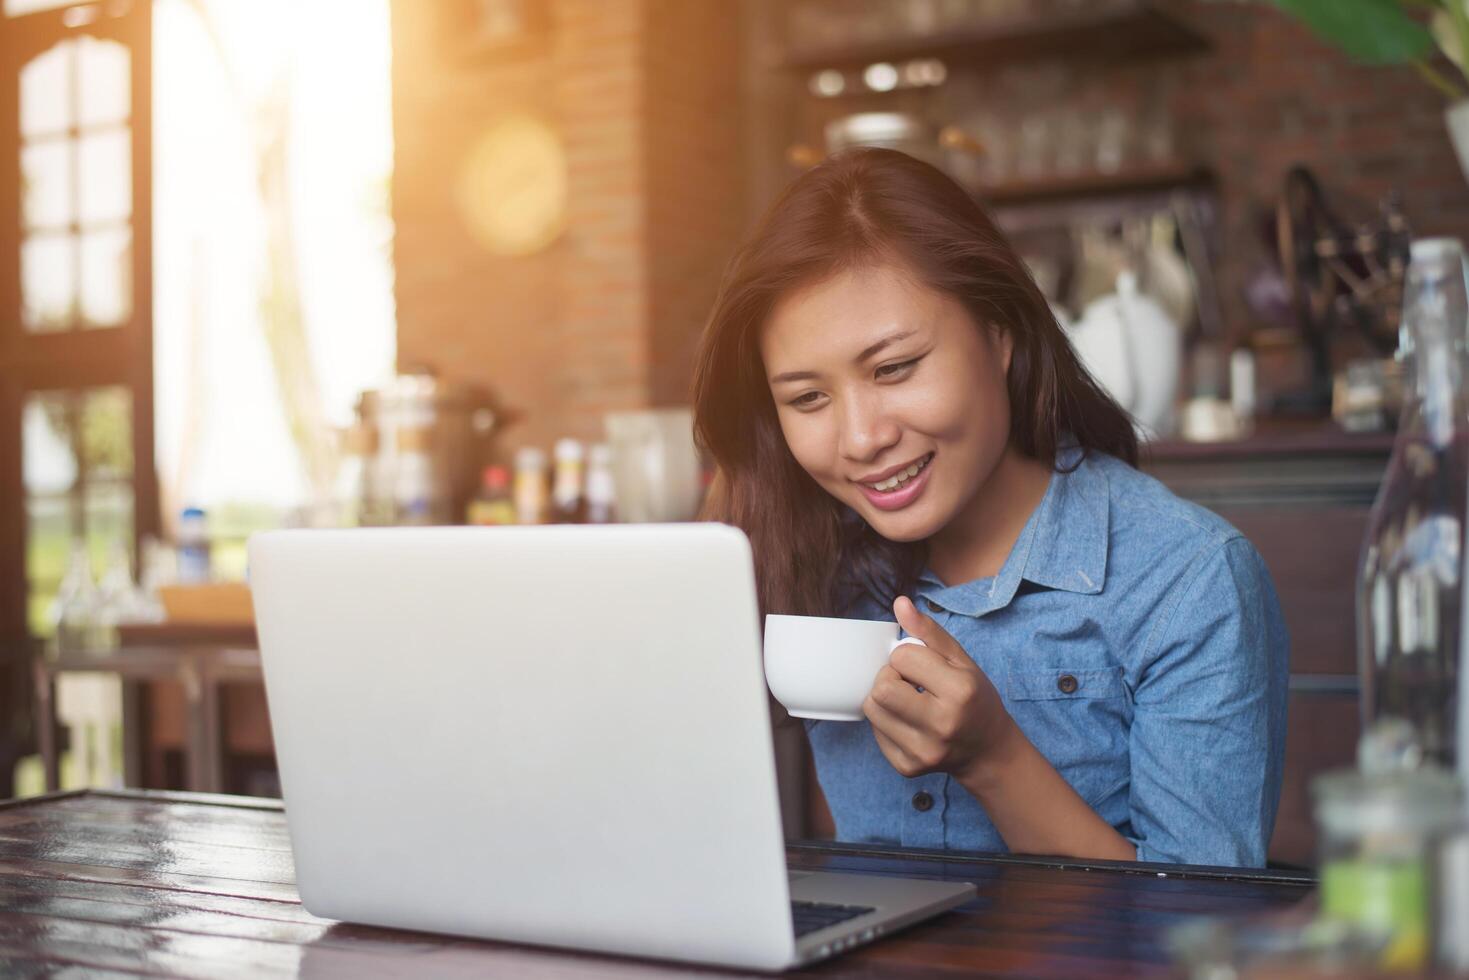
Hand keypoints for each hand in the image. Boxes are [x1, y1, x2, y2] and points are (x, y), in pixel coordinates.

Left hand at [863, 596, 1014, 782]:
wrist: (987, 751)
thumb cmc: (975, 699)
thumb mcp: (962, 660)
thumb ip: (929, 631)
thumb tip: (899, 603)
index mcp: (959, 692)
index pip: (902, 658)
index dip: (906, 656)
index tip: (921, 665)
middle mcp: (941, 725)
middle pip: (881, 689)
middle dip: (888, 677)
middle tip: (908, 681)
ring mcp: (923, 751)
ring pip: (872, 710)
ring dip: (883, 698)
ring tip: (907, 699)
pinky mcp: (907, 768)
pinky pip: (875, 732)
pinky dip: (886, 721)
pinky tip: (908, 721)